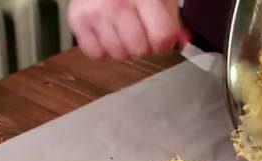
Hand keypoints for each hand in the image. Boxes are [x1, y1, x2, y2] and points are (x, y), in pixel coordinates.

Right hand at [67, 0, 189, 59]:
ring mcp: (96, 11)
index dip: (165, 43)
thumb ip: (174, 20)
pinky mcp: (78, 19)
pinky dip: (102, 48)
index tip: (161, 38)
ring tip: (121, 28)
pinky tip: (107, 31)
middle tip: (139, 29)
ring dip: (123, 47)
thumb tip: (183, 43)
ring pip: (118, 54)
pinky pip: (95, 53)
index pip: (162, 38)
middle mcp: (119, 2)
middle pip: (139, 49)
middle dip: (143, 45)